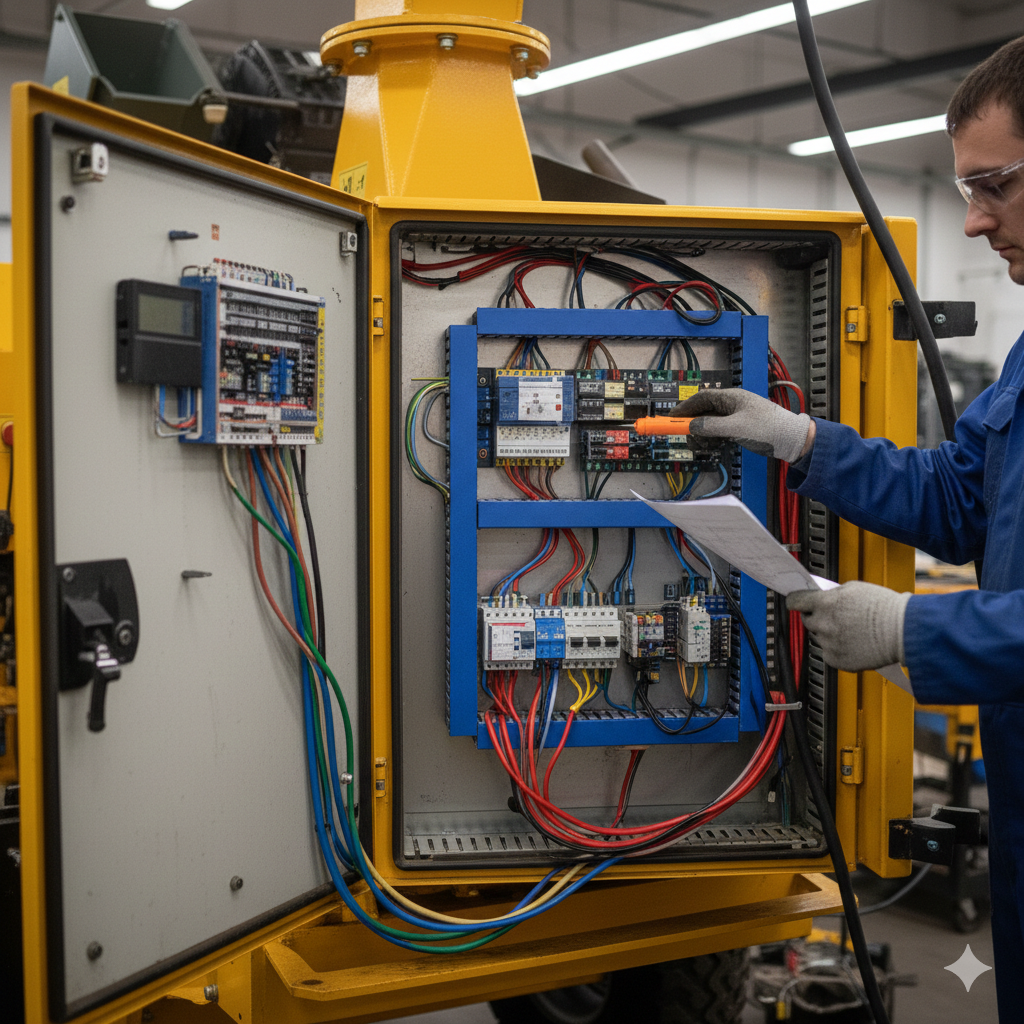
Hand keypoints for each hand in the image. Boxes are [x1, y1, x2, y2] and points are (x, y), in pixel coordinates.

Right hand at [671, 388, 812, 462]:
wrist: (791, 439)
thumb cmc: (768, 429)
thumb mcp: (735, 428)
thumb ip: (710, 427)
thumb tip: (692, 426)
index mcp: (731, 398)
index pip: (701, 398)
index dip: (684, 408)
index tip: (671, 418)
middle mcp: (732, 404)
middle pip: (703, 411)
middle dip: (694, 425)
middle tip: (689, 437)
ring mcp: (736, 416)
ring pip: (710, 423)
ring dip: (704, 434)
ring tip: (706, 444)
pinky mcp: (740, 427)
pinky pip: (719, 430)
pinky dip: (713, 438)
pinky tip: (716, 445)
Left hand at [786, 582, 910, 671]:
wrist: (903, 632)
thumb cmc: (884, 609)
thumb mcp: (854, 589)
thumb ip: (832, 594)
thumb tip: (821, 597)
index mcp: (825, 603)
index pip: (795, 601)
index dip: (796, 601)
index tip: (796, 602)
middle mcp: (823, 624)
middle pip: (807, 620)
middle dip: (817, 617)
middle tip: (834, 616)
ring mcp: (829, 643)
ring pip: (819, 637)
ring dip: (829, 633)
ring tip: (850, 630)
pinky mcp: (837, 660)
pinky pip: (828, 653)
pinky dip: (837, 649)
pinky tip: (852, 643)